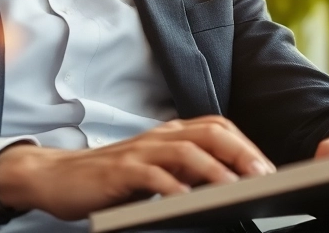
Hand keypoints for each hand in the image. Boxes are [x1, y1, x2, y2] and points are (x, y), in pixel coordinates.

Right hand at [0, 116, 275, 220]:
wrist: (59, 177)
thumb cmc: (114, 177)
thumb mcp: (157, 170)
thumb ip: (187, 170)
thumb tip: (228, 182)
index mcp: (173, 133)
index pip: (218, 128)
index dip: (246, 145)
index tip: (269, 169)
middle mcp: (161, 136)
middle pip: (211, 133)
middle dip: (242, 153)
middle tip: (264, 176)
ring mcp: (141, 151)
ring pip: (187, 151)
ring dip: (216, 170)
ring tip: (237, 188)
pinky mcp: (121, 170)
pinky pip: (152, 175)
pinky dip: (173, 186)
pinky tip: (188, 200)